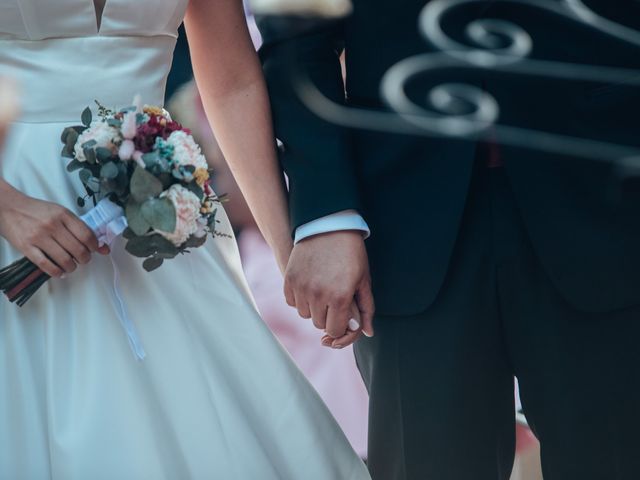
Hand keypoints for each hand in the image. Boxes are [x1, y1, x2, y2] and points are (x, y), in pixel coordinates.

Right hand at [0, 183, 107, 277]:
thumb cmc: (37, 211)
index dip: (95, 246)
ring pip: (65, 260)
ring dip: (72, 267)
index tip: (94, 249)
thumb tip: (103, 247)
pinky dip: (57, 272)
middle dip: (85, 259)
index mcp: (63, 215)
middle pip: (78, 250)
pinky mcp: (26, 247)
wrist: (8, 207)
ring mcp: (38, 237)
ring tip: (71, 266)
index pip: (87, 235)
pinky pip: (46, 265)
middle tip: (83, 259)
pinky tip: (60, 272)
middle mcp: (52, 225)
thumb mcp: (60, 213)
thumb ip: (80, 228)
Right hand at [284, 230, 374, 345]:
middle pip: (319, 324)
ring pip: (304, 314)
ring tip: (323, 289)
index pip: (335, 330)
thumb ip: (366, 309)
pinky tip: (310, 284)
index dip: (341, 325)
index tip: (344, 313)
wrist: (329, 225)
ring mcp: (301, 287)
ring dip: (313, 307)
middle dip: (328, 315)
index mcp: (340, 297)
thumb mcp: (364, 280)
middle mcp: (318, 295)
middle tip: (334, 297)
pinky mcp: (289, 279)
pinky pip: (292, 302)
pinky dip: (300, 298)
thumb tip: (366, 332)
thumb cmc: (351, 253)